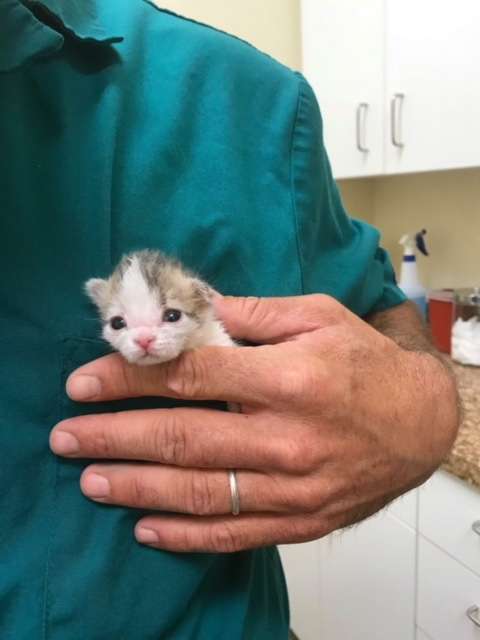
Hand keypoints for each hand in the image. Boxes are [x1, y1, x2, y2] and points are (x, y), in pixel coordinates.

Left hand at [50, 295, 458, 551]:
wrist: (421, 423)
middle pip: (182, 437)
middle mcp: (285, 437)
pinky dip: (184, 534)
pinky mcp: (300, 519)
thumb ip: (254, 314)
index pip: (191, 375)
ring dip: (135, 486)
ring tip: (89, 480)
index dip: (131, 377)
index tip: (85, 380)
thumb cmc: (368, 363)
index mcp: (288, 378)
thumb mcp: (319, 316)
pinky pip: (233, 533)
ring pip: (198, 491)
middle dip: (113, 435)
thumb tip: (196, 310)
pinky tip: (144, 526)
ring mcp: (291, 486)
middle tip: (65, 435)